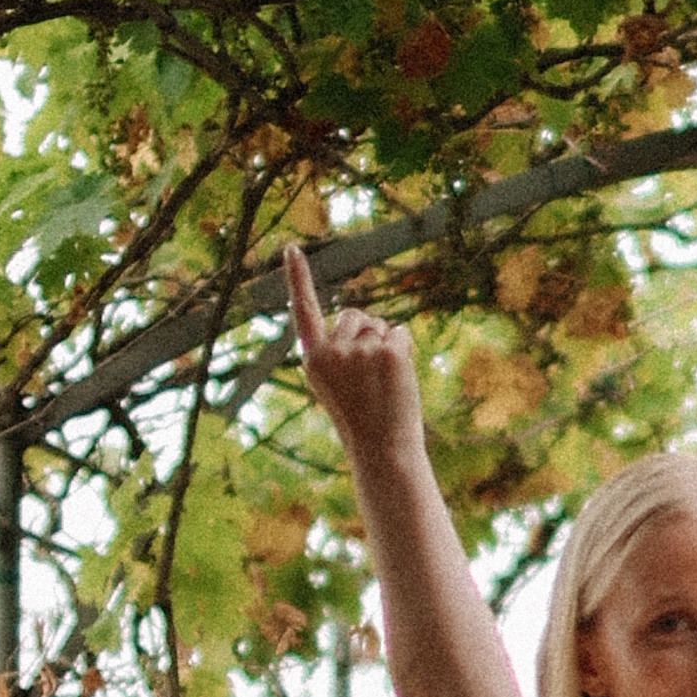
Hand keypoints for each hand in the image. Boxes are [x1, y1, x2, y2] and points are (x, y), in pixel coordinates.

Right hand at [287, 239, 432, 488]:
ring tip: (382, 382)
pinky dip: (405, 349)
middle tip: (370, 374)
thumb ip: (341, 350)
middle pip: (354, 315)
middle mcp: (332, 351)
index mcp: (312, 359)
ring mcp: (360, 351)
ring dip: (386, 345)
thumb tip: (366, 322)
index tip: (292, 249)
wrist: (381, 448)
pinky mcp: (389, 352)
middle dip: (366, 332)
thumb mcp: (336, 383)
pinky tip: (398, 377)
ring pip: (379, 326)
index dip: (298, 278)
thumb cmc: (360, 417)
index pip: (303, 310)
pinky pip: (400, 333)